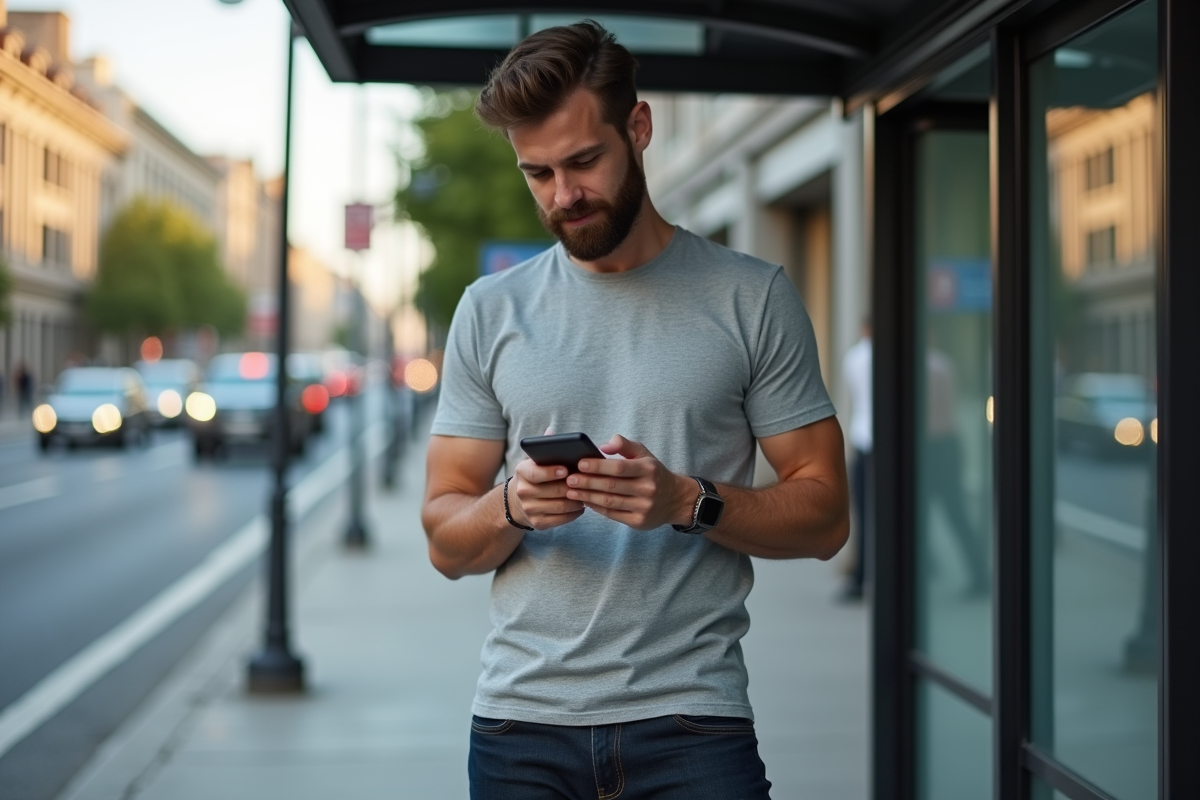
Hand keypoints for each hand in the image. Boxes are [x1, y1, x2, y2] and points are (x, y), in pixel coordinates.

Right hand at [510, 458, 585, 529]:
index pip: (536, 473)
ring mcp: (529, 509)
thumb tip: (563, 446)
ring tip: (586, 494)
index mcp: (522, 472)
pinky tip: (580, 507)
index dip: (551, 472)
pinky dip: (574, 513)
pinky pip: (561, 519)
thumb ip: (546, 452)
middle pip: (554, 490)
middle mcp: (523, 491)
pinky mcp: (537, 522)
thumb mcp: (535, 462)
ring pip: (561, 506)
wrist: (519, 501)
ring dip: (577, 501)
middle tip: (587, 482)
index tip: (566, 470)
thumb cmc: (536, 476)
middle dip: (573, 486)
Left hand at [565, 435, 695, 530]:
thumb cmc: (653, 473)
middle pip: (611, 486)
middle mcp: (648, 489)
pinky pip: (612, 514)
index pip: (619, 468)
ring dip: (587, 497)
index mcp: (648, 469)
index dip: (598, 466)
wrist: (675, 499)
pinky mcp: (638, 522)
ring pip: (609, 502)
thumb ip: (624, 445)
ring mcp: (644, 507)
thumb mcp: (644, 454)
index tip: (580, 464)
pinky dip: (596, 508)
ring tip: (571, 491)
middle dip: (587, 482)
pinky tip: (585, 501)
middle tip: (570, 479)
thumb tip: (603, 446)